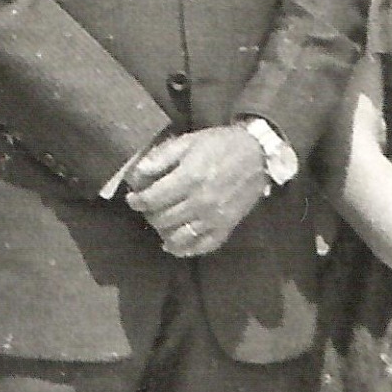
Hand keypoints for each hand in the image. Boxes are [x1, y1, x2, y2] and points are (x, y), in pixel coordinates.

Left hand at [120, 125, 271, 259]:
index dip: (137, 201)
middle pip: (162, 219)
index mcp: (189, 179)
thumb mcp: (186, 142)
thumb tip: (136, 175)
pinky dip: (186, 249)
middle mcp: (201, 202)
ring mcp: (216, 217)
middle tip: (148, 207)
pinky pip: (204, 246)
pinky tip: (173, 245)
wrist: (259, 154)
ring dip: (163, 232)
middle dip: (149, 214)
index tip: (133, 199)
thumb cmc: (220, 145)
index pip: (152, 200)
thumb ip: (159, 158)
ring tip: (160, 222)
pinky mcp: (228, 226)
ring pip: (179, 237)